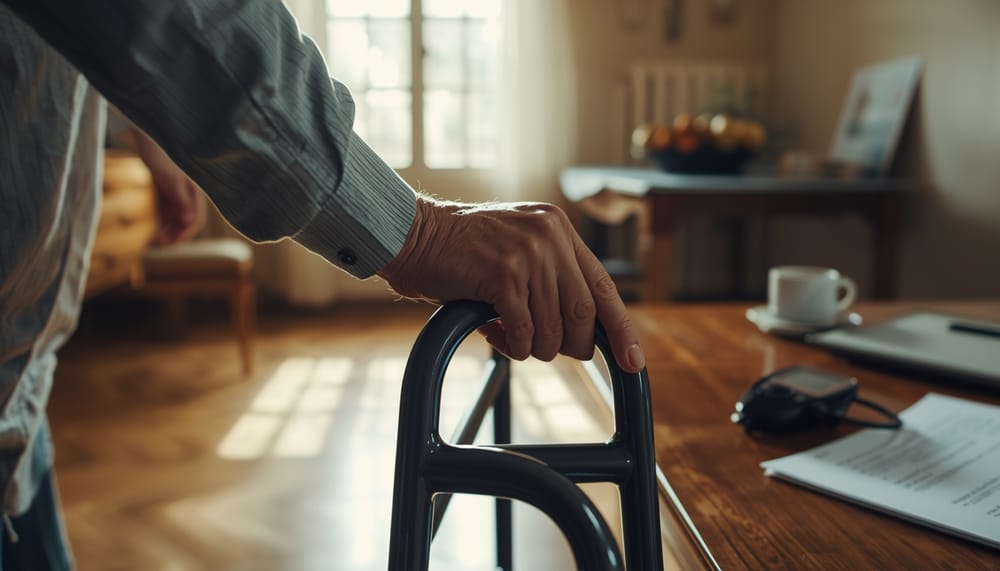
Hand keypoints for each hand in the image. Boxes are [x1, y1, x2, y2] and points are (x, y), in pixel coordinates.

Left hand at [128, 128, 205, 244]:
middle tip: (158, 243)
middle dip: (176, 234)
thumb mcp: (169, 176)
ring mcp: (175, 189)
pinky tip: (155, 227)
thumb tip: (189, 220)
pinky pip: (166, 209)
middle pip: (187, 220)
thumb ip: (180, 198)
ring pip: (176, 216)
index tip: (168, 243)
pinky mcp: (163, 186)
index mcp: (194, 189)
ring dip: (168, 229)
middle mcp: (187, 191)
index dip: (184, 233)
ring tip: (155, 239)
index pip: (196, 218)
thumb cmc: (159, 150)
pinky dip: (162, 220)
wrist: (144, 130)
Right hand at [379, 195, 645, 373]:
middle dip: (571, 344)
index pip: (603, 286)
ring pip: (553, 326)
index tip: (633, 362)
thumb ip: (548, 275)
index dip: (620, 329)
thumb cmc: (458, 252)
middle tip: (546, 349)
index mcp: (557, 229)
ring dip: (535, 347)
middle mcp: (549, 235)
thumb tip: (579, 329)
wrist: (410, 234)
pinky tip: (493, 333)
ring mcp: (527, 252)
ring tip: (510, 338)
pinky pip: (523, 329)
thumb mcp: (516, 249)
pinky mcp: (502, 273)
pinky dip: (512, 344)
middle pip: (583, 313)